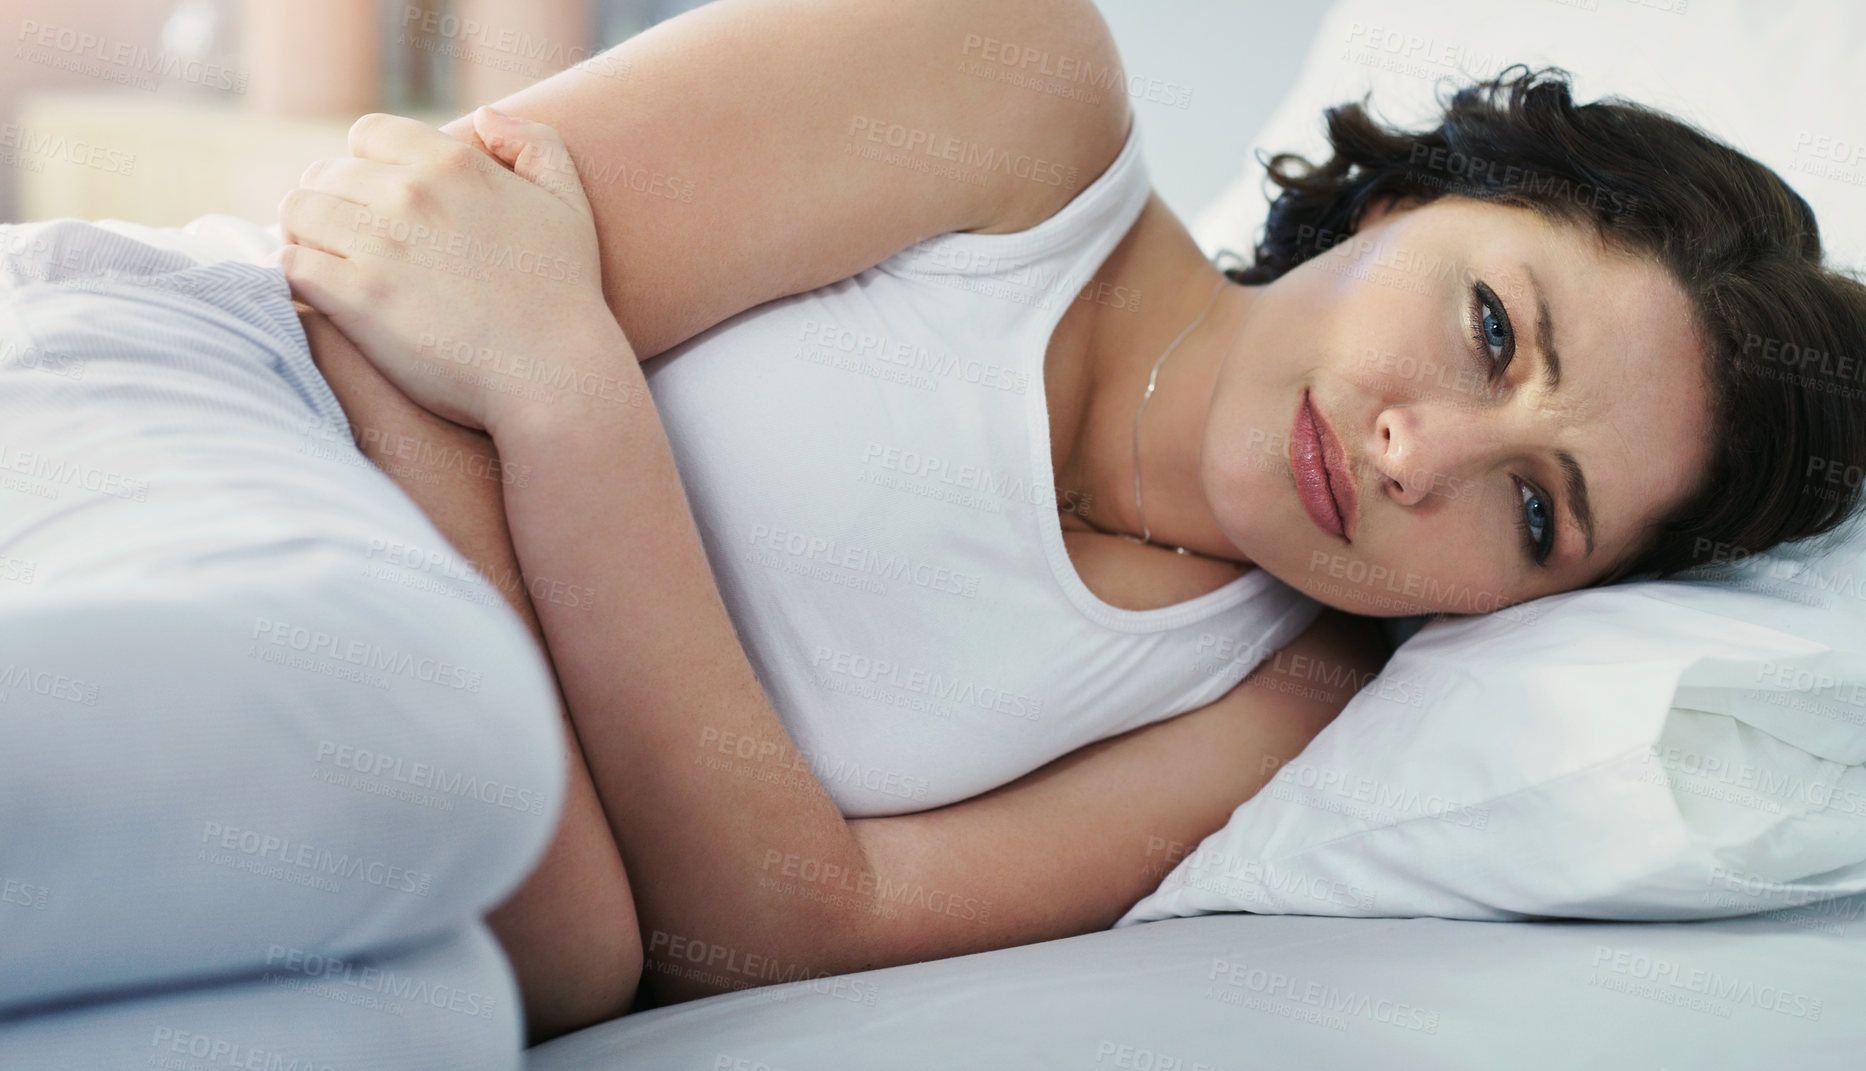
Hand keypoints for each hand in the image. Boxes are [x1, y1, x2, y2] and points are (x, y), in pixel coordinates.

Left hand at [278, 107, 623, 430]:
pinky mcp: (357, 297)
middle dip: (330, 203)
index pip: (366, 134)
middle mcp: (411, 193)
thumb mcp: (569, 203)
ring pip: (297, 213)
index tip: (375, 201)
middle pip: (324, 173)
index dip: (364, 165)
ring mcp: (381, 244)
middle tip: (344, 241)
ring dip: (304, 236)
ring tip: (325, 264)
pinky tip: (320, 296)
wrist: (555, 373)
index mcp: (453, 163)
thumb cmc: (566, 294)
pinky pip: (291, 265)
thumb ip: (536, 144)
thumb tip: (486, 116)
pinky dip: (297, 277)